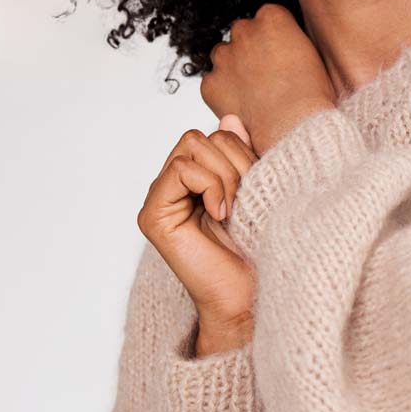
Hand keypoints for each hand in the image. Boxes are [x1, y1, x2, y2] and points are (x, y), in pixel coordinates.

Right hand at [136, 114, 257, 340]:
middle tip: (244, 199)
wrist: (251, 294)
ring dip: (224, 175)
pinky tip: (220, 215)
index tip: (255, 187)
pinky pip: (180, 171)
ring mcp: (160, 200)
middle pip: (201, 136)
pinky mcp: (153, 215)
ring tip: (233, 208)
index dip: (241, 152)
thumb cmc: (257, 249)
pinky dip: (209, 186)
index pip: (214, 134)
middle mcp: (173, 186)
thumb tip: (229, 117)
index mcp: (196, 178)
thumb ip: (240, 153)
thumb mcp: (255, 188)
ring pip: (191, 147)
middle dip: (234, 162)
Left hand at [200, 4, 336, 155]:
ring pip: (223, 56)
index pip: (266, 18)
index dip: (274, 39)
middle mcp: (243, 31)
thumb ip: (290, 40)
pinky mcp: (210, 83)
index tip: (280, 54)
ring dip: (233, 68)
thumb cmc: (311, 95)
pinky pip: (213, 83)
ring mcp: (223, 57)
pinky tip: (244, 106)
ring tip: (254, 91)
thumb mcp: (312, 53)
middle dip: (250, 50)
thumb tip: (282, 45)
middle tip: (266, 75)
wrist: (293, 126)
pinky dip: (223, 93)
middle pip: (241, 33)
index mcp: (271, 17)